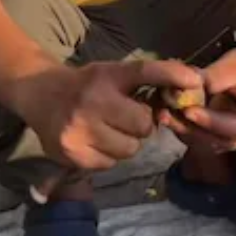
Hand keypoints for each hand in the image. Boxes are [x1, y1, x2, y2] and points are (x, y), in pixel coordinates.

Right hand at [16, 59, 203, 170]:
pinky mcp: (71, 153)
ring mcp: (79, 129)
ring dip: (126, 143)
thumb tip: (192, 83)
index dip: (172, 75)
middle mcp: (93, 100)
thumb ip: (151, 79)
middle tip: (127, 118)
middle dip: (141, 124)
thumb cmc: (89, 84)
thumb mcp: (116, 72)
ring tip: (109, 130)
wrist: (40, 95)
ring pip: (129, 149)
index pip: (144, 71)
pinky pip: (110, 163)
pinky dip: (108, 156)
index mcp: (108, 75)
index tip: (195, 81)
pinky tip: (95, 141)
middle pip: (143, 124)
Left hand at [159, 47, 235, 152]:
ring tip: (161, 112)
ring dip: (181, 130)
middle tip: (165, 113)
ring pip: (203, 143)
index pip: (233, 128)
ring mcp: (231, 140)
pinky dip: (183, 127)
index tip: (188, 110)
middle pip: (215, 141)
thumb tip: (189, 84)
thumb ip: (216, 76)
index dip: (210, 122)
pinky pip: (199, 137)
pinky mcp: (218, 137)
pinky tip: (167, 114)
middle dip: (188, 128)